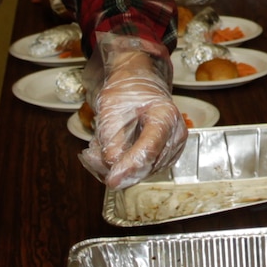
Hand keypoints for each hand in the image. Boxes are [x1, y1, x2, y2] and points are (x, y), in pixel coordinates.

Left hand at [78, 37, 187, 187]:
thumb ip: (112, 138)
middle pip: (147, 165)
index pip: (149, 148)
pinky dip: (123, 167)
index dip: (129, 166)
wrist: (139, 86)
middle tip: (91, 159)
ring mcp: (173, 148)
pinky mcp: (165, 158)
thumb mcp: (111, 108)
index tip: (112, 180)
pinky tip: (109, 153)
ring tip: (97, 151)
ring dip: (117, 168)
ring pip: (143, 172)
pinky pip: (143, 170)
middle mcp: (175, 134)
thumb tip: (112, 166)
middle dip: (117, 168)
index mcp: (165, 115)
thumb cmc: (127, 91)